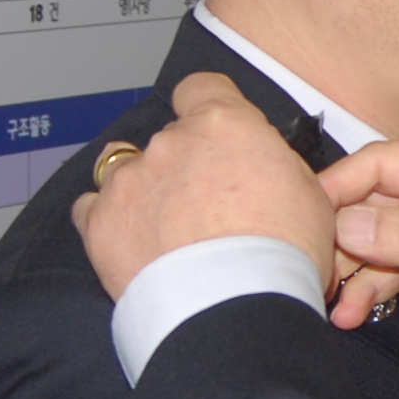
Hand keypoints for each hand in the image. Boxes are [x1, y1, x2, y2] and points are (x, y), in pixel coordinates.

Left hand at [71, 74, 333, 301]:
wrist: (236, 310)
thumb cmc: (283, 256)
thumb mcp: (309, 196)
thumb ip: (272, 168)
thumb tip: (262, 170)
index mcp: (224, 125)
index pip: (202, 88)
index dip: (207, 105)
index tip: (213, 129)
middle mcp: (170, 143)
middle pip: (168, 138)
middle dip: (183, 165)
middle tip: (206, 207)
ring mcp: (129, 182)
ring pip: (121, 168)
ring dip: (139, 189)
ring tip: (161, 226)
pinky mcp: (100, 224)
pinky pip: (90, 210)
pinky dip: (106, 222)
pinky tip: (129, 244)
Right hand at [319, 135, 398, 361]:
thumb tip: (342, 222)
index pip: (379, 162)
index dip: (337, 185)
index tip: (302, 214)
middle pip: (367, 202)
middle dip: (337, 236)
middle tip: (314, 269)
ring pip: (372, 241)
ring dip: (350, 271)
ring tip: (333, 302)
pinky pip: (387, 270)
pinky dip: (368, 290)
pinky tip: (351, 314)